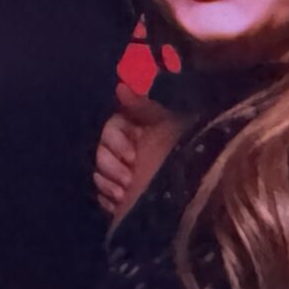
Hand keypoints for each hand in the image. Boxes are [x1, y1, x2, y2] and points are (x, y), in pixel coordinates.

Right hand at [94, 81, 170, 217]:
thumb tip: (120, 86)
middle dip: (111, 165)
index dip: (116, 142)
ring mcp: (121, 171)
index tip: (132, 155)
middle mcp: (126, 148)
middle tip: (129, 178)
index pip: (111, 129)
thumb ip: (141, 106)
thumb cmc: (177, 149)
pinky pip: (100, 192)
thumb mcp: (164, 124)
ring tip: (125, 192)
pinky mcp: (119, 192)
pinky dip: (107, 197)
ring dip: (109, 182)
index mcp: (136, 128)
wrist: (189, 189)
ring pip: (98, 173)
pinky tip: (118, 201)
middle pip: (101, 152)